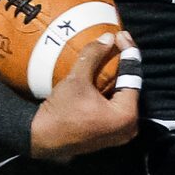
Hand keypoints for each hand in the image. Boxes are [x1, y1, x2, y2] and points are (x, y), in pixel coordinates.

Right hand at [30, 31, 139, 161]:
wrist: (42, 139)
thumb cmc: (61, 111)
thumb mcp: (77, 80)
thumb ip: (94, 56)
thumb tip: (108, 37)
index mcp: (126, 115)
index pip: (133, 77)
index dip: (129, 52)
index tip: (121, 35)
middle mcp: (129, 127)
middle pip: (130, 87)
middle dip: (124, 65)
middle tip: (117, 45)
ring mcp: (120, 134)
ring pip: (122, 97)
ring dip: (117, 78)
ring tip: (111, 57)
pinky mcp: (109, 136)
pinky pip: (115, 107)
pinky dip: (111, 92)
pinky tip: (104, 77)